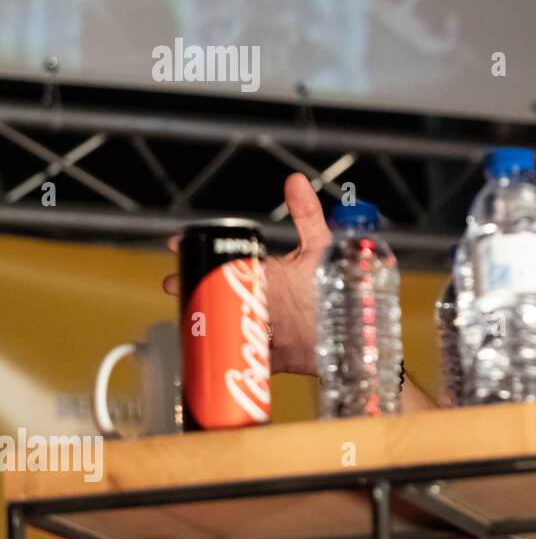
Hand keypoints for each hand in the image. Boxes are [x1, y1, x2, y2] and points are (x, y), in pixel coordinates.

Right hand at [162, 173, 332, 375]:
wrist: (358, 332)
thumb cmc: (341, 287)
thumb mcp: (322, 249)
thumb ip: (307, 217)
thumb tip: (294, 179)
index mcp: (268, 274)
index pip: (227, 259)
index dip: (203, 250)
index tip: (177, 243)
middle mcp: (260, 299)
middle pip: (216, 292)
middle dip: (191, 287)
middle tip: (173, 284)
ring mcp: (261, 327)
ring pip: (221, 323)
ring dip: (202, 321)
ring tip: (187, 318)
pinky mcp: (266, 356)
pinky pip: (237, 358)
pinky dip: (220, 357)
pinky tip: (206, 352)